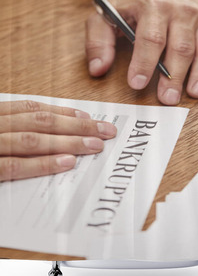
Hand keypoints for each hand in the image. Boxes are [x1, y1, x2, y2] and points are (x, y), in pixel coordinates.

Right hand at [0, 100, 116, 181]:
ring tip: (95, 145)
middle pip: (40, 122)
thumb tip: (53, 131)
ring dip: (68, 142)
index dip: (62, 112)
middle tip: (105, 131)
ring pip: (33, 140)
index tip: (88, 116)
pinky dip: (43, 163)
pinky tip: (68, 162)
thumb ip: (14, 129)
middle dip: (77, 126)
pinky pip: (15, 167)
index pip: (31, 109)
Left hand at [85, 0, 197, 104]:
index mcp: (153, 6)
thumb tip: (98, 70)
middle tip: (167, 99)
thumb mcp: (106, 16)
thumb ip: (98, 41)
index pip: (151, 38)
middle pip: (181, 46)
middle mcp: (181, 11)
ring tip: (194, 93)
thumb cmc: (132, 5)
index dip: (144, 63)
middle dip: (174, 76)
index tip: (136, 84)